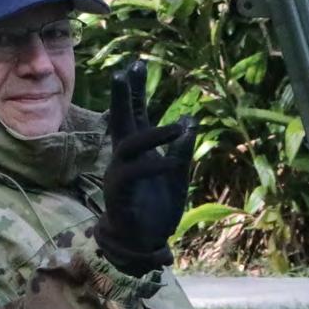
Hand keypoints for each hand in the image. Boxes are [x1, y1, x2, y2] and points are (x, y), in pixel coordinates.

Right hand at [94, 60, 194, 275]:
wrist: (144, 243)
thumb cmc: (157, 210)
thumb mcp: (178, 177)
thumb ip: (182, 151)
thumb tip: (189, 120)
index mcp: (139, 152)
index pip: (134, 115)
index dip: (134, 91)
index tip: (135, 64)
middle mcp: (124, 159)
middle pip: (121, 120)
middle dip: (122, 96)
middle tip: (123, 71)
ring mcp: (119, 174)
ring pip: (127, 145)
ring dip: (152, 134)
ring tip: (175, 128)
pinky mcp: (120, 193)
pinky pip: (135, 173)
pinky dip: (156, 165)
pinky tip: (171, 162)